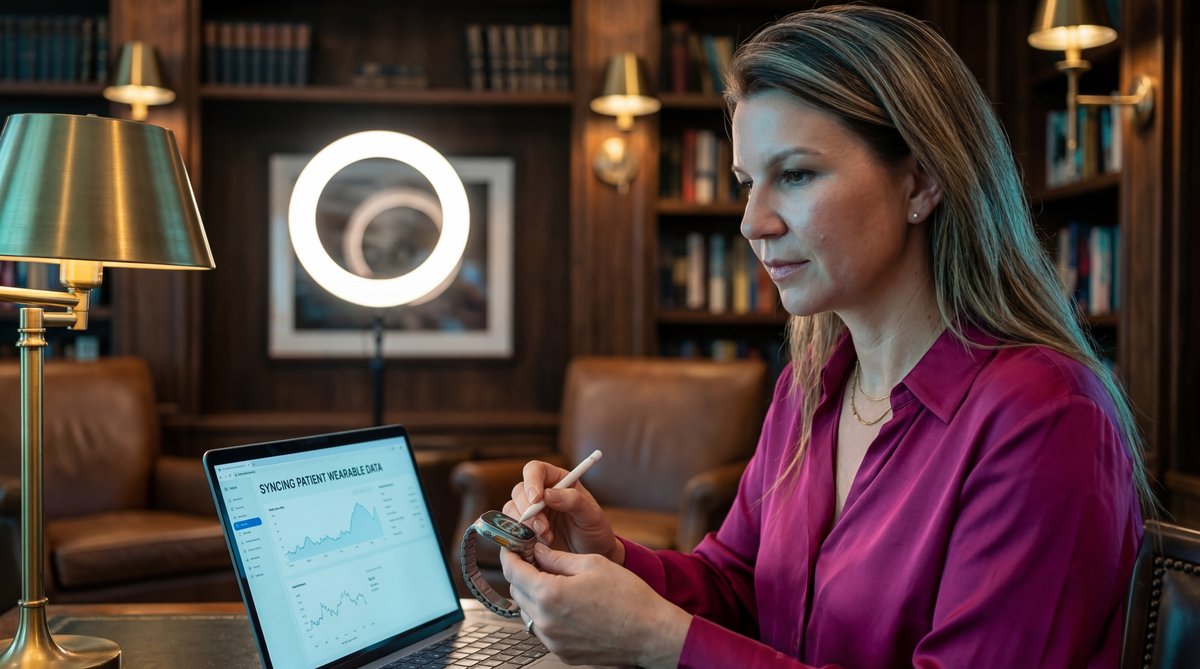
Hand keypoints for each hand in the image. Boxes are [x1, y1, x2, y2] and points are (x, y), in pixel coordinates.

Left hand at [501, 543, 689, 667]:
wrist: (650, 634)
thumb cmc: (627, 597)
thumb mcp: (592, 564)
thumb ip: (557, 558)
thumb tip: (537, 551)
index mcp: (550, 594)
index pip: (513, 571)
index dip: (509, 555)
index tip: (511, 547)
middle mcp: (545, 621)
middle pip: (517, 592)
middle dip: (522, 574)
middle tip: (536, 561)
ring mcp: (552, 640)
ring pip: (528, 612)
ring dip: (533, 596)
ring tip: (555, 583)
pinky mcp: (561, 652)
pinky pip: (543, 629)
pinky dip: (546, 615)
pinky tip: (567, 605)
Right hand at [505, 460, 622, 563]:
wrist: (590, 556)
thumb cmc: (594, 531)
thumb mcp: (591, 515)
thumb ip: (573, 501)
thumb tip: (549, 494)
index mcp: (558, 480)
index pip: (536, 470)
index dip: (531, 481)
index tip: (536, 499)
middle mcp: (541, 493)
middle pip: (520, 490)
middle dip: (528, 509)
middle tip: (543, 527)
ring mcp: (530, 512)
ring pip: (512, 509)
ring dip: (525, 525)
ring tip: (547, 538)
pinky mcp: (524, 530)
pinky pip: (511, 528)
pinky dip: (521, 536)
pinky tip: (539, 545)